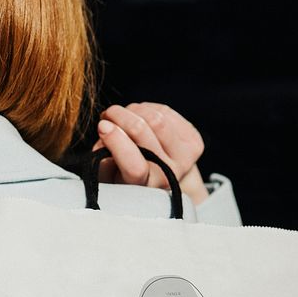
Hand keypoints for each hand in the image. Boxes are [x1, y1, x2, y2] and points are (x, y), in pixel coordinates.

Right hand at [91, 102, 209, 205]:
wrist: (161, 175)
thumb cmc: (128, 173)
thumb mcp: (109, 174)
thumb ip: (102, 159)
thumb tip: (105, 131)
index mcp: (145, 187)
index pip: (134, 166)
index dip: (117, 142)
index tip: (102, 126)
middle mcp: (168, 175)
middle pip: (143, 131)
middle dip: (120, 116)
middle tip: (108, 114)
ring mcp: (186, 158)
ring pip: (156, 118)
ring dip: (134, 110)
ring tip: (124, 116)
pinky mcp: (194, 141)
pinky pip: (166, 112)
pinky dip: (148, 109)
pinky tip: (142, 117)